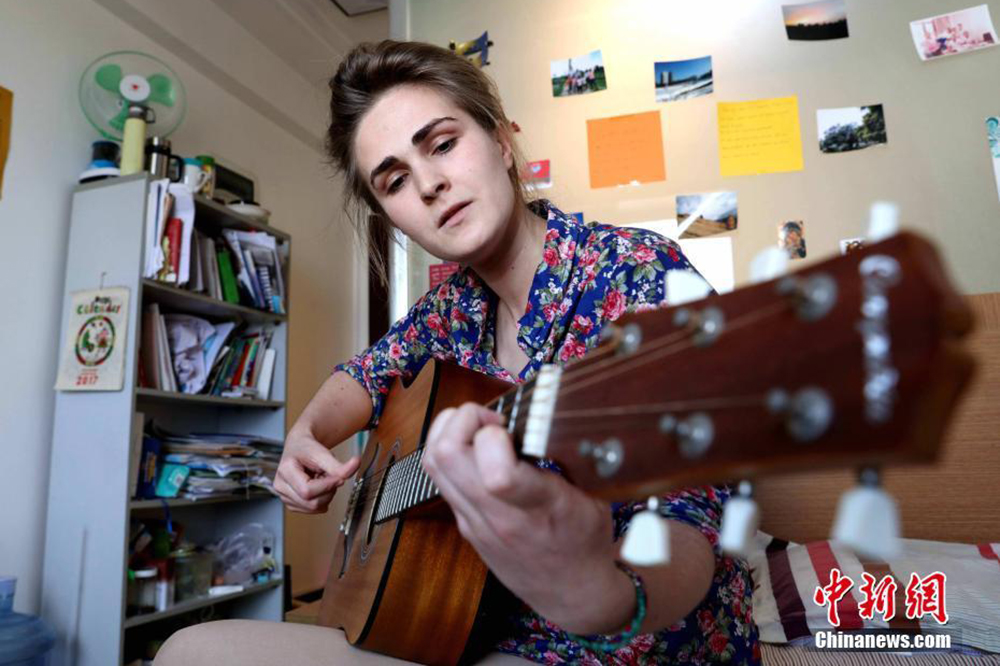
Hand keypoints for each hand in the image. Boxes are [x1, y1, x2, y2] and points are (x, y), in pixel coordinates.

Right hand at [274, 427, 359, 513]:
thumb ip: (338, 464)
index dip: (327, 486)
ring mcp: (284, 496)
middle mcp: (280, 486)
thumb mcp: (322, 452)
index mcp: (285, 470)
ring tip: (321, 479)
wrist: (300, 447)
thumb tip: (356, 464)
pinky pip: (312, 510)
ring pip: (313, 508)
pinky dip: (320, 499)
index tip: (340, 477)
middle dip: (327, 491)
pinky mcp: (291, 503)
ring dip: (325, 495)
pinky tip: (318, 487)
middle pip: (311, 503)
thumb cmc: (307, 449)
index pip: (307, 490)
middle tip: (330, 476)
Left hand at [421, 403, 631, 632]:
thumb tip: (551, 411)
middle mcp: (498, 517)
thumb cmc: (586, 541)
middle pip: (446, 455)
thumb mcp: (594, 495)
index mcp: (539, 510)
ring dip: (450, 431)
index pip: (497, 475)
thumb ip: (570, 456)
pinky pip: (440, 477)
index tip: (513, 426)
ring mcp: (473, 522)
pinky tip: (479, 449)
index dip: (496, 436)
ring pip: (433, 463)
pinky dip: (452, 450)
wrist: (570, 593)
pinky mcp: (464, 524)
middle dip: (464, 418)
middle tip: (492, 420)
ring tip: (482, 429)